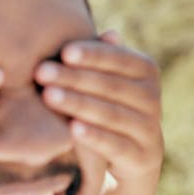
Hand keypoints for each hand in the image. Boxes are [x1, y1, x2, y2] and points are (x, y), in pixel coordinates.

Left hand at [34, 31, 163, 182]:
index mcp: (145, 72)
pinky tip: (72, 129)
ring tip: (49, 96)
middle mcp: (152, 98)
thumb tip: (109, 34)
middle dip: (74, 78)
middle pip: (111, 86)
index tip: (63, 52)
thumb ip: (104, 60)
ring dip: (78, 103)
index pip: (119, 59)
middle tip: (41, 72)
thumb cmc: (108, 108)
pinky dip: (95, 136)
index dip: (93, 55)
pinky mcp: (142, 158)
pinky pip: (116, 145)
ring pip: (112, 114)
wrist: (128, 160)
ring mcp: (149, 129)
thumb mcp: (105, 83)